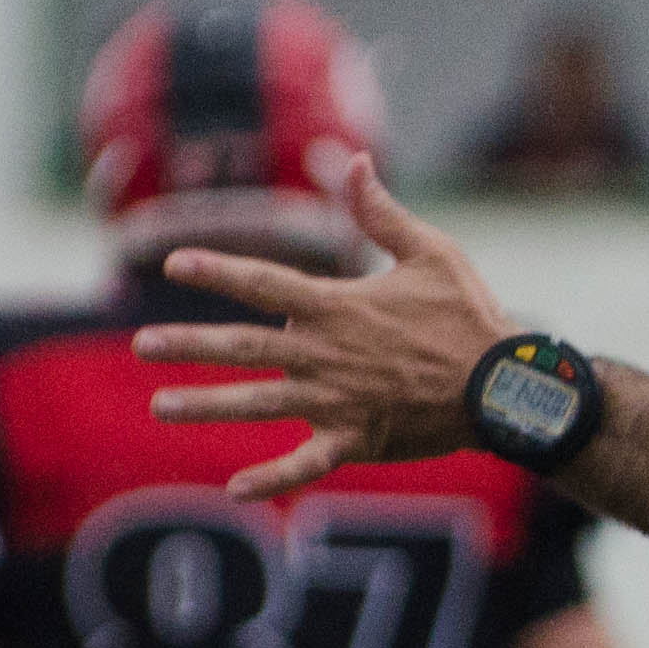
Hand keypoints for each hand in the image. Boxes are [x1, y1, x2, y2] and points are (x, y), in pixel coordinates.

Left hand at [135, 160, 515, 499]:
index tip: (172, 264)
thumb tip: (351, 160)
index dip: (216, 271)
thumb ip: (380, 212)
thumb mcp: (431, 253)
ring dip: (207, 405)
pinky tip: (234, 487)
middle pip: (244, 347)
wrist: (506, 387)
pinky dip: (272, 476)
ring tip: (161, 406)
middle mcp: (327, 354)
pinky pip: (308, 462)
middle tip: (143, 345)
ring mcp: (339, 401)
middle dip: (189, 345)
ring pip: (260, 403)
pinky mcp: (360, 440)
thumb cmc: (470, 317)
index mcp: (339, 306)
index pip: (264, 283)